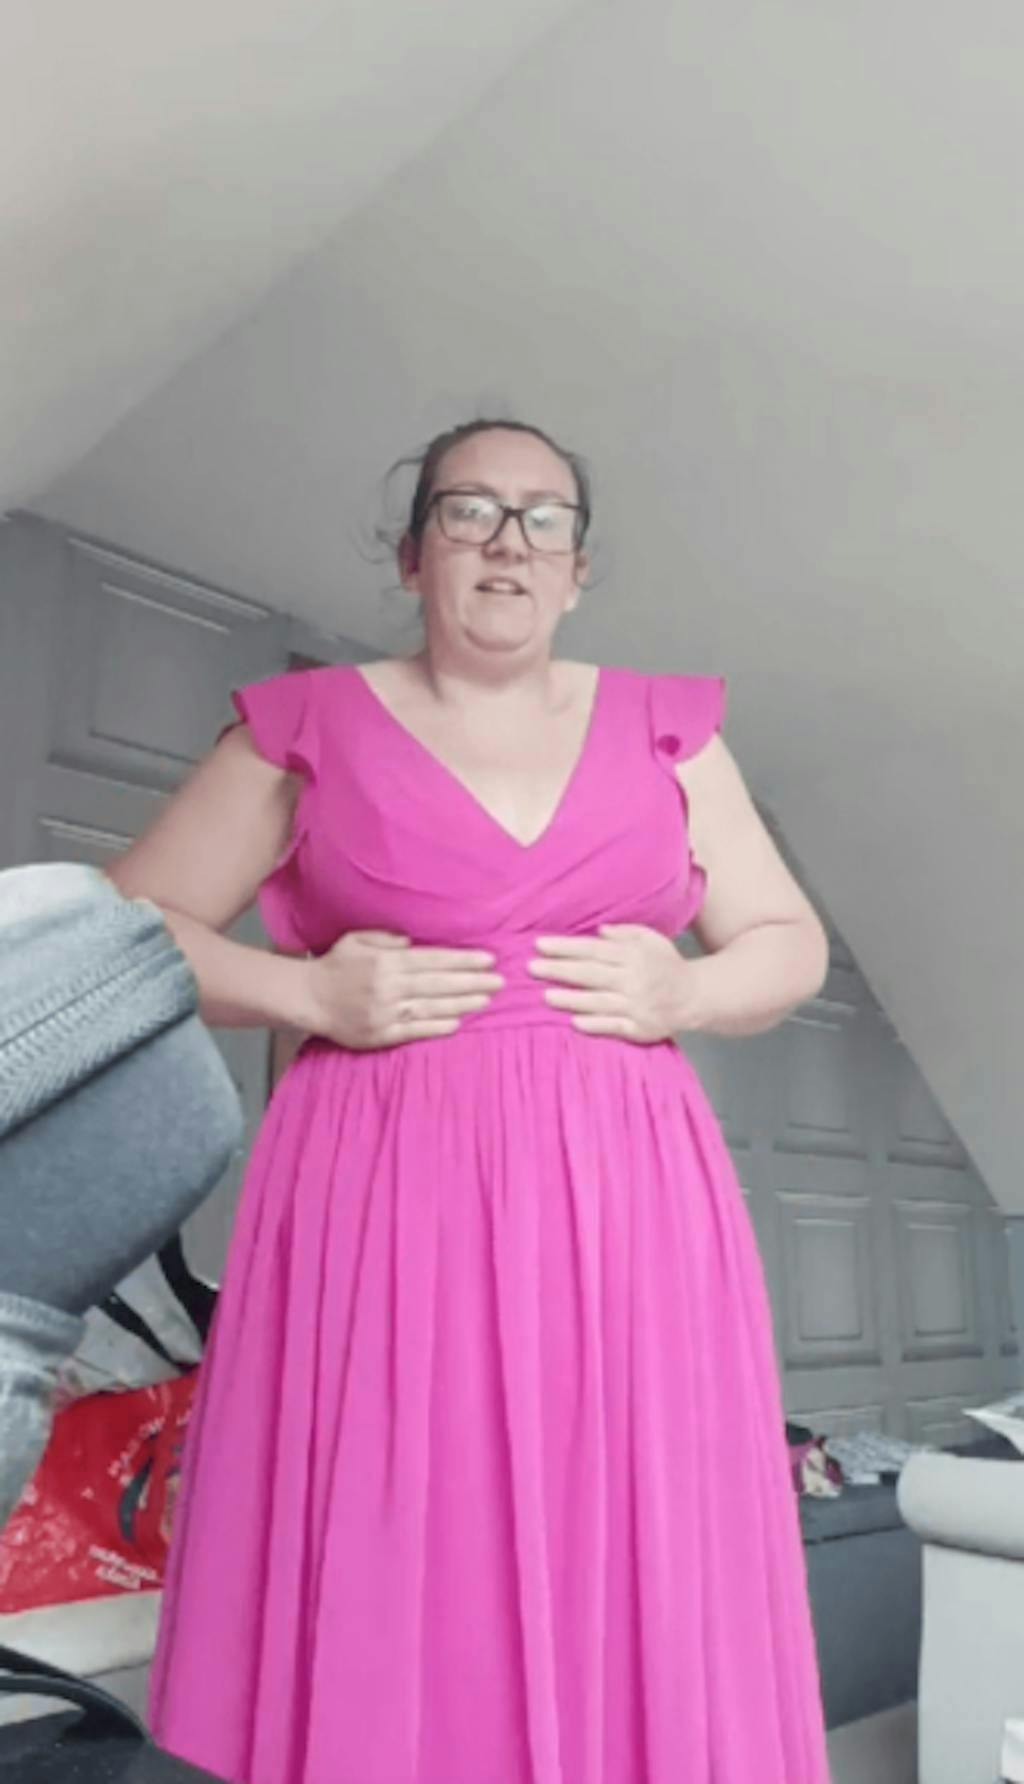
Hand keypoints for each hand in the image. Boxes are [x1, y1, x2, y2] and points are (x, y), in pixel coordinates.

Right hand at [305, 930, 503, 1049]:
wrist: (307, 998)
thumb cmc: (335, 965)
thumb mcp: (357, 939)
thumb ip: (387, 937)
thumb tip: (414, 942)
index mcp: (386, 961)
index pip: (433, 960)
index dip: (463, 960)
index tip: (488, 960)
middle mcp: (388, 986)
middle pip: (439, 984)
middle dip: (472, 981)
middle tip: (500, 981)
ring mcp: (385, 1012)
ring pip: (432, 1008)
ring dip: (462, 1004)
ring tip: (487, 1000)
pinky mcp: (380, 1034)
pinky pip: (414, 1030)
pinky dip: (437, 1027)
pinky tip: (458, 1022)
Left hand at [528, 924, 697, 1042]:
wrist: (695, 997)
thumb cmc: (667, 965)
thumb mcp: (651, 939)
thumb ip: (624, 933)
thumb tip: (597, 931)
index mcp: (634, 956)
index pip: (593, 950)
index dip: (565, 947)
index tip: (539, 945)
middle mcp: (634, 980)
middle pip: (591, 974)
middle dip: (559, 970)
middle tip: (531, 968)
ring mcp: (637, 1006)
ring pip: (598, 1002)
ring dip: (570, 999)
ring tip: (545, 995)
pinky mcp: (641, 1029)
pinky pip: (614, 1027)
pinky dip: (595, 1024)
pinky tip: (574, 1022)